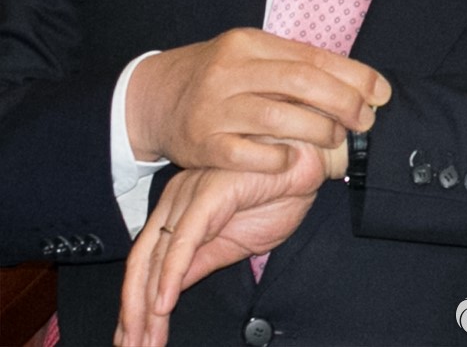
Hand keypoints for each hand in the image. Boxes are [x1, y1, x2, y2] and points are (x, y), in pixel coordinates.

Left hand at [115, 141, 345, 346]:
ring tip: (146, 339)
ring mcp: (190, 193)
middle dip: (134, 311)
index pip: (145, 263)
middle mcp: (176, 199)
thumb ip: (198, 263)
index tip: (134, 341)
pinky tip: (164, 304)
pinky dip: (171, 273)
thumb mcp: (232, 243)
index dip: (135, 304)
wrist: (308, 161)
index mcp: (179, 209)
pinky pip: (184, 238)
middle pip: (141, 262)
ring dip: (148, 304)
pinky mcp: (210, 191)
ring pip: (157, 256)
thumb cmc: (277, 193)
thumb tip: (166, 296)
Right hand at [127, 27, 389, 171]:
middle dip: (343, 102)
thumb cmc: (217, 77)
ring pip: (279, 117)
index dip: (353, 75)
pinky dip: (279, 157)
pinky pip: (249, 154)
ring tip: (336, 138)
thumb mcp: (249, 56)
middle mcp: (230, 69)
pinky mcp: (203, 143)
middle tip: (365, 120)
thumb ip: (293, 64)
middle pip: (300, 83)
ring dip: (318, 131)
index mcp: (248, 42)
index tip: (381, 92)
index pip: (312, 56)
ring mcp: (214, 107)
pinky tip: (294, 158)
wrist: (155, 97)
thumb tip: (356, 80)